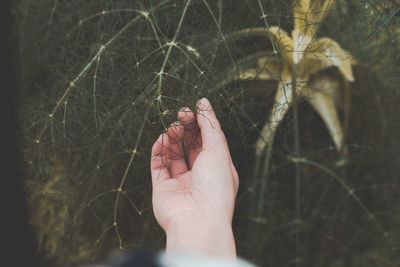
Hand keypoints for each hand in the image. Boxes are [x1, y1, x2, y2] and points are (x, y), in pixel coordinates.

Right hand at [150, 98, 238, 257]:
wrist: (198, 220)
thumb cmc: (215, 187)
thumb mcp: (218, 150)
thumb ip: (210, 125)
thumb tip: (204, 103)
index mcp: (218, 169)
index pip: (209, 141)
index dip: (202, 124)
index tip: (195, 108)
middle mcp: (200, 176)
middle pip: (191, 146)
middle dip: (186, 128)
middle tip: (181, 114)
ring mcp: (180, 182)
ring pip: (174, 154)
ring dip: (172, 137)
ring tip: (172, 127)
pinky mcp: (163, 188)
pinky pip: (158, 165)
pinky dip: (159, 150)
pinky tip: (162, 138)